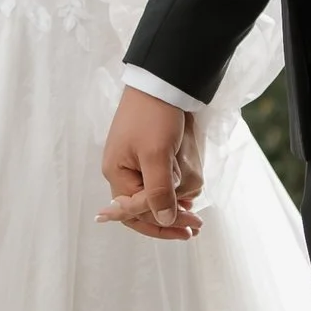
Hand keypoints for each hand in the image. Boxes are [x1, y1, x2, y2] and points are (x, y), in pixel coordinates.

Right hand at [100, 87, 205, 239]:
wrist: (161, 82)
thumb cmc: (155, 116)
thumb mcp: (157, 155)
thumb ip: (159, 191)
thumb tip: (164, 220)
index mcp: (116, 174)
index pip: (136, 213)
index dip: (162, 224)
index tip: (189, 229)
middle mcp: (121, 172)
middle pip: (142, 209)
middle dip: (168, 218)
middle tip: (194, 228)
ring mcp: (133, 163)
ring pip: (151, 196)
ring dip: (172, 205)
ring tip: (194, 213)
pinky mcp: (146, 154)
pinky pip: (157, 181)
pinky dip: (172, 190)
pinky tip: (188, 197)